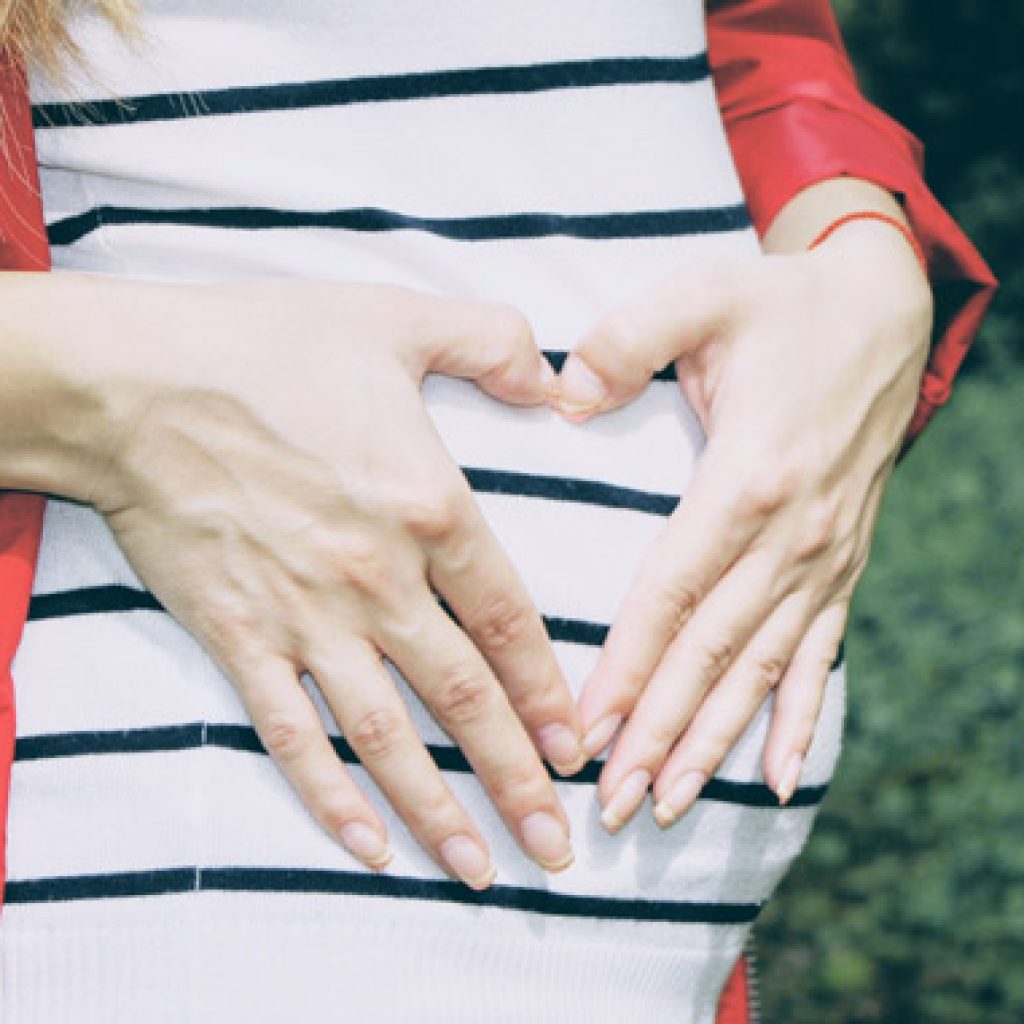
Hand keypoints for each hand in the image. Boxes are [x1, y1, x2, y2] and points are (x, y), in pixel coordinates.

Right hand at [66, 276, 585, 886]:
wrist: (137, 380)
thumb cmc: (267, 346)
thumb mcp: (398, 321)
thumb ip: (494, 343)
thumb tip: (558, 380)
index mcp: (429, 507)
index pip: (508, 622)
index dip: (548, 691)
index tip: (577, 744)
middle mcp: (377, 579)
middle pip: (464, 699)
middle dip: (516, 778)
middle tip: (558, 844)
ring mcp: (305, 618)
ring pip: (387, 737)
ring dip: (438, 811)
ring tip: (482, 870)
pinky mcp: (239, 638)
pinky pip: (291, 734)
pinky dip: (329, 797)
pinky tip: (366, 847)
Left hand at [550, 220, 931, 829]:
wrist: (878, 311)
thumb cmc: (779, 307)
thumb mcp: (700, 295)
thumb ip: (626, 340)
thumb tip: (563, 396)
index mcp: (750, 476)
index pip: (673, 592)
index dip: (628, 666)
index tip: (585, 730)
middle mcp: (794, 533)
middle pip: (712, 650)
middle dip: (659, 731)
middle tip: (613, 801)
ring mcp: (825, 555)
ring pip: (760, 668)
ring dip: (714, 741)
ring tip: (669, 805)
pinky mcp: (841, 561)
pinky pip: (818, 655)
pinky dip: (797, 719)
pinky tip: (777, 778)